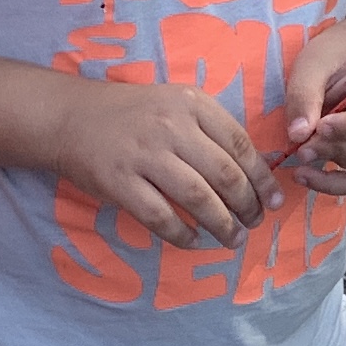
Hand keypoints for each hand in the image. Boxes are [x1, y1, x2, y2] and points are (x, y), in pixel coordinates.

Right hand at [46, 71, 270, 247]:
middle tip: (254, 223)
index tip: (274, 200)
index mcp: (192, 104)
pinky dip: (181, 235)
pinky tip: (193, 241)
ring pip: (198, 198)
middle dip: (247, 205)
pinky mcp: (120, 182)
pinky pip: (160, 216)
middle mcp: (171, 127)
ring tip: (233, 239)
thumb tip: (253, 171)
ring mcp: (144, 155)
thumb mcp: (175, 104)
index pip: (240, 145)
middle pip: (224, 175)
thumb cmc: (133, 115)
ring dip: (222, 225)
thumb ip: (210, 129)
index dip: (263, 178)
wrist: (71, 117)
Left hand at [277, 25, 345, 195]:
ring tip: (301, 161)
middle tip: (301, 149)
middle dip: (336, 149)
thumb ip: (306, 95)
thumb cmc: (335, 57)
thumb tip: (298, 135)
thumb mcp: (314, 64)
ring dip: (334, 170)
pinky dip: (337, 185)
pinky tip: (311, 178)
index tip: (321, 126)